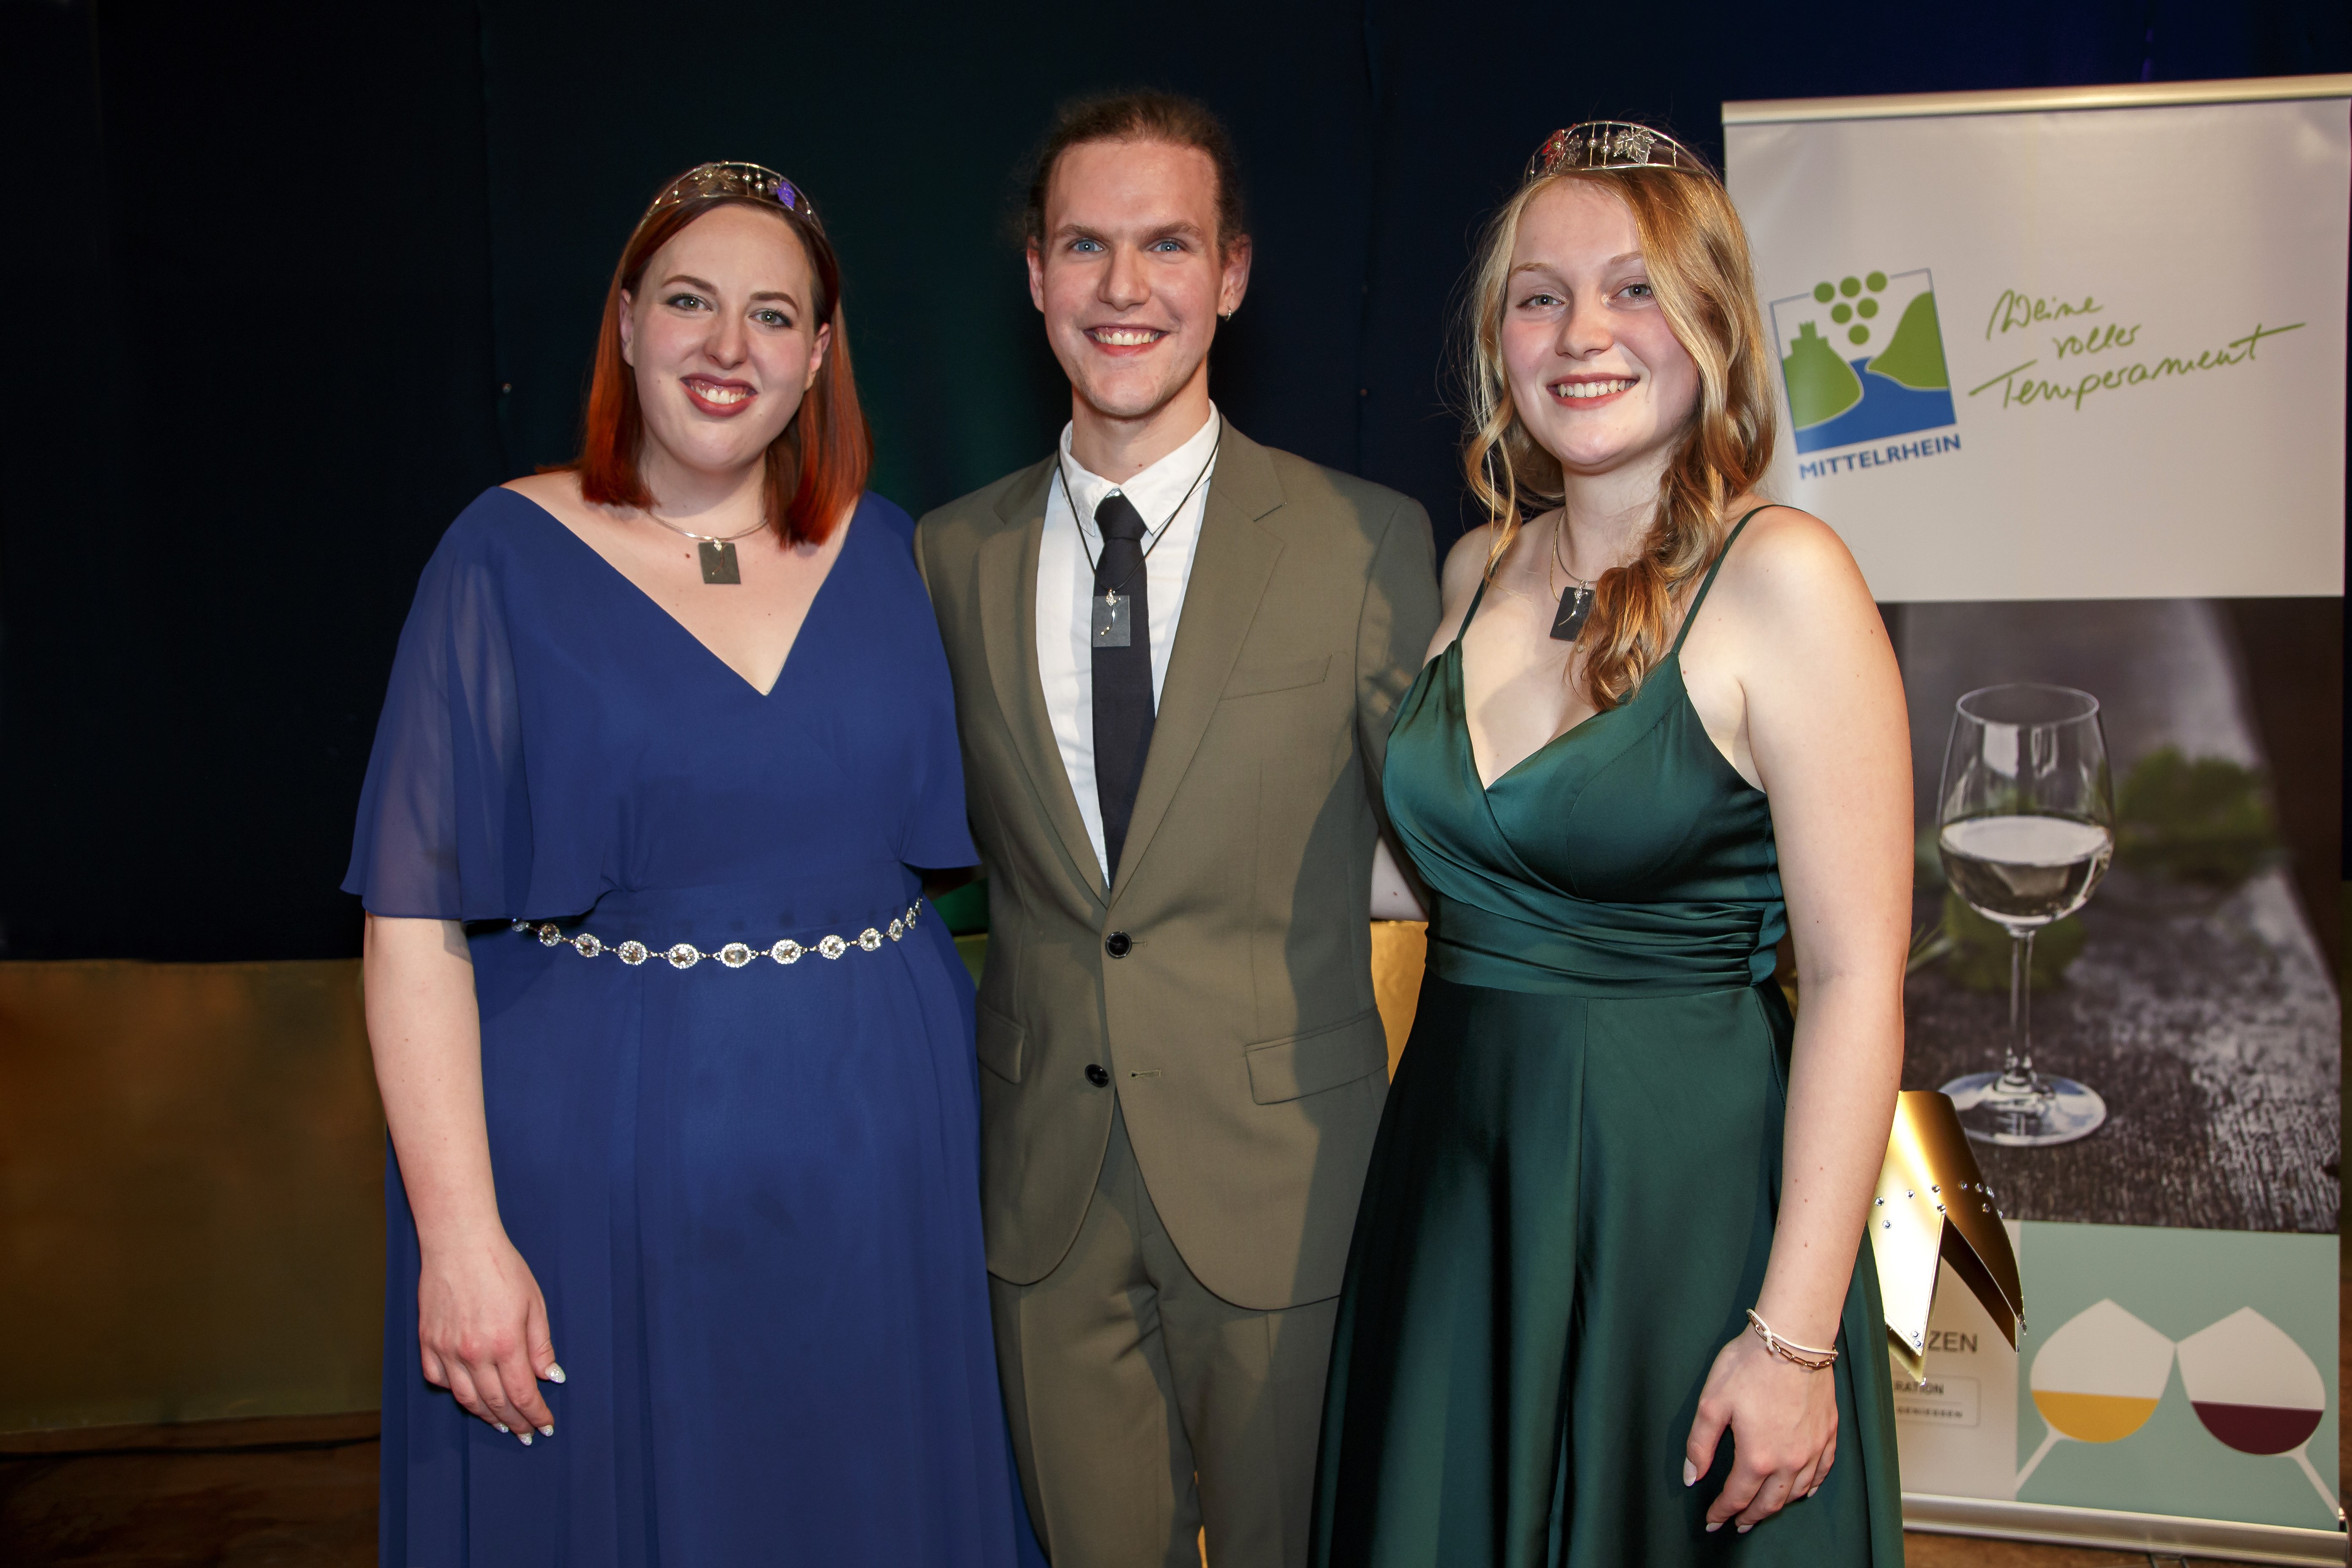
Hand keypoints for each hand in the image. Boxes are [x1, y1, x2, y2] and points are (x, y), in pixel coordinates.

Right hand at [417, 1230, 561, 1443]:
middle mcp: (473, 1353)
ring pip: (466, 1399)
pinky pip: (439, 1380)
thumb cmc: (501, 1267)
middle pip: (496, 1403)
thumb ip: (541, 1345)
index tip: (545, 1427)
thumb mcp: (534, 1303)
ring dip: (486, 1416)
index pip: (523, 1395)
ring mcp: (446, 1350)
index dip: (535, 1416)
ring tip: (501, 1424)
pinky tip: (469, 1396)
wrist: (459, 1243)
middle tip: (526, 1434)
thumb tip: (551, 1378)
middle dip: (515, 1423)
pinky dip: (456, 1392)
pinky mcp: (427, 1343)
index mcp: (505, 1343)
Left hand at [1683, 1329, 1837, 1533]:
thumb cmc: (1750, 1365)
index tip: (1713, 1521)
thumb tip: (1692, 1476)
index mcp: (1758, 1456)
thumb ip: (1700, 1444)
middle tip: (1738, 1524)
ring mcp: (1813, 1449)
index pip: (1737, 1496)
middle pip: (1769, 1503)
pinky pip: (1822, 1472)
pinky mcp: (1828, 1434)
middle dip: (1750, 1517)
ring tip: (1764, 1511)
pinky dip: (1810, 1487)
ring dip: (1778, 1506)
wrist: (1793, 1338)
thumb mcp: (1712, 1402)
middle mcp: (1790, 1460)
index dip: (1722, 1512)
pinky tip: (1805, 1489)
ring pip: (1796, 1492)